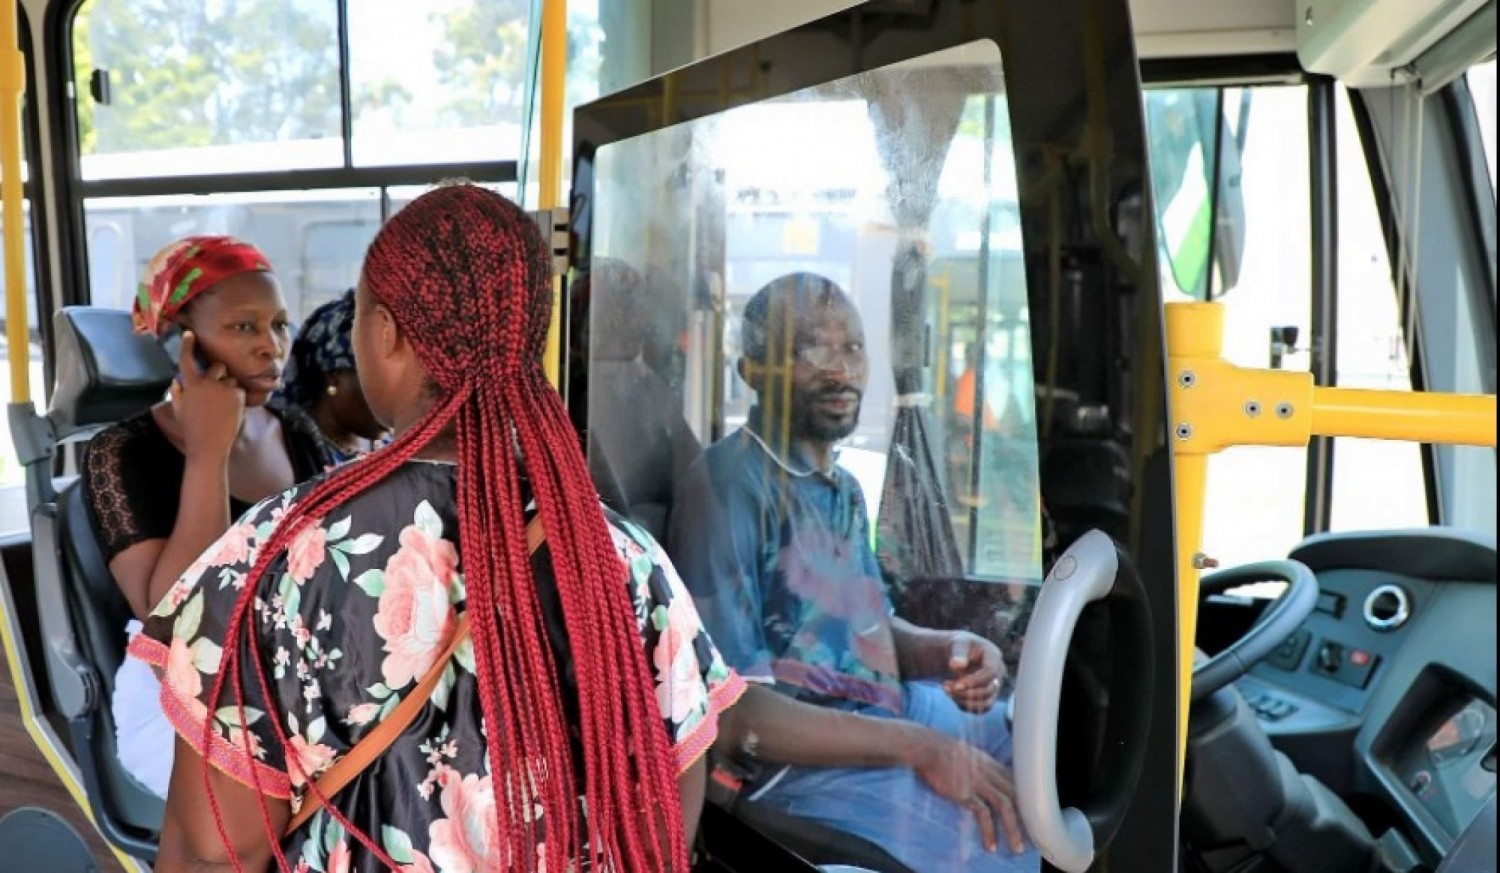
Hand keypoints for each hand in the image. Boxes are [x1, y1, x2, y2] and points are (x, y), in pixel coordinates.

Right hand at [170, 331, 243, 459]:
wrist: (209, 445)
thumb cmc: (191, 429)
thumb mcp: (179, 411)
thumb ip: (178, 394)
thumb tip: (177, 382)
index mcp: (190, 384)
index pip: (187, 360)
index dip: (188, 346)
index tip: (190, 334)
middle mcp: (207, 382)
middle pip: (218, 366)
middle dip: (218, 373)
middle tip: (216, 389)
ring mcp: (224, 388)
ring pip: (230, 379)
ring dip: (228, 387)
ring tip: (222, 406)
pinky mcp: (237, 395)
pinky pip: (239, 390)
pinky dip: (236, 398)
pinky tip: (230, 411)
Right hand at [907, 727, 1026, 854]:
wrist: (925, 746)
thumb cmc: (941, 750)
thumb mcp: (969, 754)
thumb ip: (982, 765)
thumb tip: (988, 778)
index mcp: (990, 762)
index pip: (1017, 782)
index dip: (1026, 799)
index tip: (1030, 815)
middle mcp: (989, 771)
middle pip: (1016, 794)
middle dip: (1026, 817)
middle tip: (1030, 836)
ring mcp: (978, 781)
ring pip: (1005, 805)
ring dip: (1013, 829)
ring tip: (1015, 848)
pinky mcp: (965, 791)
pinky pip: (983, 814)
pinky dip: (989, 831)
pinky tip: (990, 845)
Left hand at [943, 632, 1004, 712]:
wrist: (959, 654)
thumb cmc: (960, 647)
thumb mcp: (958, 644)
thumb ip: (958, 653)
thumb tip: (956, 665)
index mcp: (994, 657)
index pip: (990, 673)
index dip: (974, 681)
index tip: (956, 685)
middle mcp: (998, 673)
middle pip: (989, 690)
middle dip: (966, 692)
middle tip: (945, 686)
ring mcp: (994, 686)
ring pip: (986, 703)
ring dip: (964, 701)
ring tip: (946, 689)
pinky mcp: (987, 697)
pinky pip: (979, 709)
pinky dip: (964, 705)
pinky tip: (951, 694)